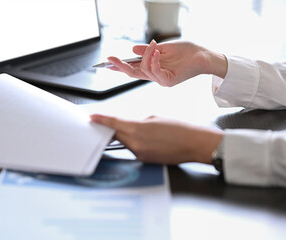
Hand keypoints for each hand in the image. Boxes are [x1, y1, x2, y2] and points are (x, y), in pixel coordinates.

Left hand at [91, 114, 223, 164]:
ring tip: (135, 130)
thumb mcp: (154, 118)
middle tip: (105, 124)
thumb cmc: (178, 129)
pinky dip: (134, 143)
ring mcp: (139, 154)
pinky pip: (134, 149)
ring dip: (124, 136)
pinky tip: (144, 139)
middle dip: (110, 129)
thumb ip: (138, 122)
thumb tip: (131, 127)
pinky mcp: (145, 160)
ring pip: (125, 142)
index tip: (92, 117)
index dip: (101, 120)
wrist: (193, 144)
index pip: (113, 123)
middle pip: (116, 135)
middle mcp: (134, 144)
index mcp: (136, 129)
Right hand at [107, 40, 227, 86]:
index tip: (107, 64)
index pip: (132, 69)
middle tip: (110, 60)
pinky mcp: (168, 81)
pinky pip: (155, 72)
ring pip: (144, 70)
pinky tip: (157, 52)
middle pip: (133, 73)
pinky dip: (154, 61)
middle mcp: (154, 76)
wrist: (203, 56)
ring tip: (154, 45)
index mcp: (152, 69)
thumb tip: (133, 50)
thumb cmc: (186, 52)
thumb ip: (147, 51)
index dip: (119, 67)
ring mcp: (161, 80)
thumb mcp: (162, 48)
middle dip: (120, 67)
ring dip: (146, 55)